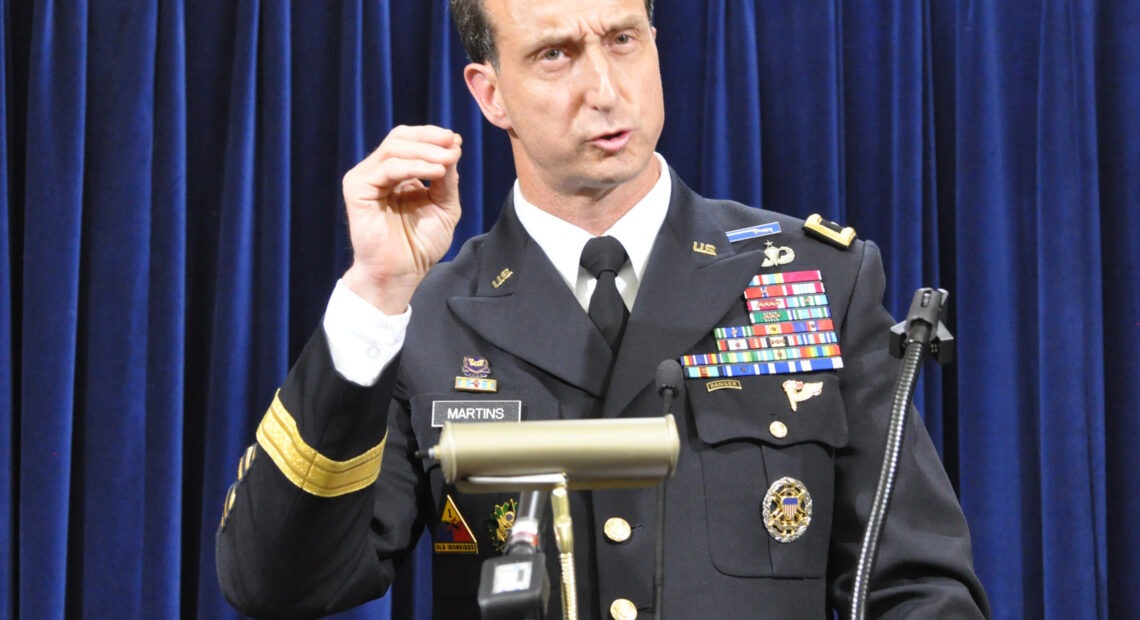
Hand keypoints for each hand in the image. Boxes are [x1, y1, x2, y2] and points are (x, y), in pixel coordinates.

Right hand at [341, 125, 462, 313]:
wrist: (403, 272)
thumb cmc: (420, 244)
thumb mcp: (444, 205)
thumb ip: (447, 178)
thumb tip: (453, 146)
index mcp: (396, 174)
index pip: (409, 141)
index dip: (432, 136)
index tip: (457, 141)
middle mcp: (378, 172)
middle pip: (399, 138)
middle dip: (429, 138)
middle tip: (453, 145)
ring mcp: (365, 179)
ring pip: (394, 149)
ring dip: (425, 151)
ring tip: (448, 161)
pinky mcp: (357, 189)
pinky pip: (387, 168)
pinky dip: (414, 166)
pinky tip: (436, 172)